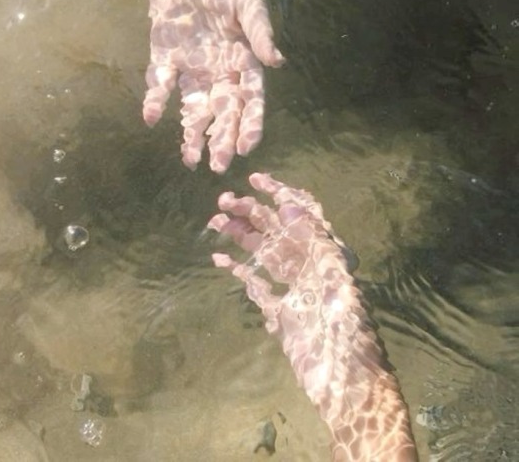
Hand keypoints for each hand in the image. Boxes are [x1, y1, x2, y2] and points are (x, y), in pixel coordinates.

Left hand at [143, 0, 283, 173]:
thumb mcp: (246, 2)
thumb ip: (259, 31)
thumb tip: (277, 61)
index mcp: (242, 64)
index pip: (250, 100)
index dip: (250, 124)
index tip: (245, 147)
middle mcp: (219, 76)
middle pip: (223, 113)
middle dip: (222, 140)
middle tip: (218, 165)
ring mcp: (192, 73)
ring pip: (195, 110)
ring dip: (192, 135)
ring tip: (190, 161)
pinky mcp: (166, 64)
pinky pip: (162, 87)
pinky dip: (155, 102)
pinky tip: (151, 119)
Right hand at [208, 173, 418, 461]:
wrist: (345, 384)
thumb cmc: (347, 331)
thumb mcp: (337, 281)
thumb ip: (315, 241)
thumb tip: (288, 205)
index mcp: (328, 254)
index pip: (303, 214)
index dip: (280, 194)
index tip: (254, 180)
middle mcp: (310, 265)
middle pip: (277, 231)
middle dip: (252, 213)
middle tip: (223, 201)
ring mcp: (293, 287)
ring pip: (264, 253)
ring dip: (241, 237)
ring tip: (216, 223)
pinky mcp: (280, 310)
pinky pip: (257, 284)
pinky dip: (239, 270)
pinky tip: (220, 259)